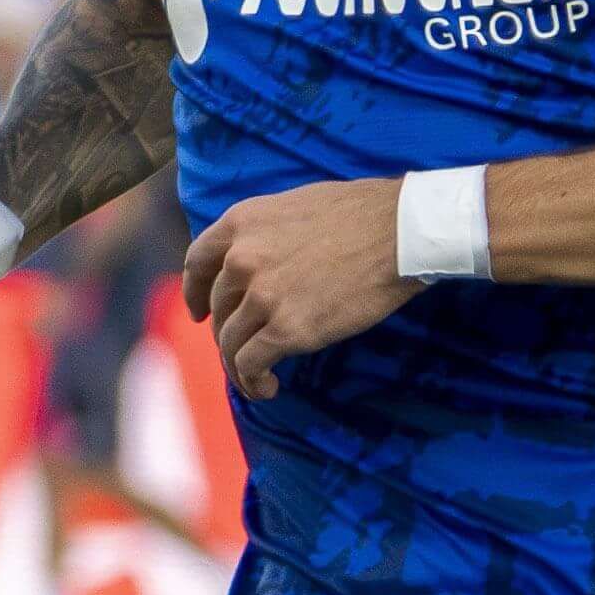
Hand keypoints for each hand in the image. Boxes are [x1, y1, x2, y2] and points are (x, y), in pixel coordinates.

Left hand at [183, 179, 423, 394]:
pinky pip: (250, 364)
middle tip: (243, 347)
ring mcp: (261, 296)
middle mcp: (241, 259)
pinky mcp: (286, 330)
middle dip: (227, 331)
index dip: (194, 292)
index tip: (199, 312)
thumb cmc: (360, 215)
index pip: (197, 262)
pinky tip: (268, 386)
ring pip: (229, 342)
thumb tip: (256, 261)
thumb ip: (264, 234)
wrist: (400, 232)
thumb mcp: (293, 207)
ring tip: (256, 377)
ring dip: (238, 365)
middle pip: (218, 308)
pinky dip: (253, 381)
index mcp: (240, 223)